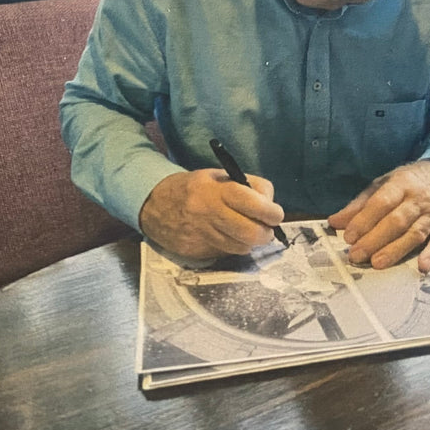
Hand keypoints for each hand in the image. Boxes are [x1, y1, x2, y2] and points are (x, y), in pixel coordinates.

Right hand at [138, 169, 284, 263]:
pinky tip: (226, 236)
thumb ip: (248, 187)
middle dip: (266, 233)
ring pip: (242, 247)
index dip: (272, 212)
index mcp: (216, 190)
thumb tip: (271, 207)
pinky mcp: (197, 250)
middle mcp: (209, 212)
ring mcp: (202, 234)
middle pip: (252, 233)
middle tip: (266, 229)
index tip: (275, 215)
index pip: (255, 204)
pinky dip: (233, 246)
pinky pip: (226, 252)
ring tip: (244, 231)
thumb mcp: (219, 177)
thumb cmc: (195, 188)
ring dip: (249, 241)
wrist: (154, 204)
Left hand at [328, 159, 429, 271]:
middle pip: (397, 221)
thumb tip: (334, 222)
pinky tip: (423, 267)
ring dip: (396, 250)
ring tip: (377, 263)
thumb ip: (359, 205)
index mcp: (401, 185)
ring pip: (415, 233)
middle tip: (356, 255)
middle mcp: (419, 200)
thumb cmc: (409, 182)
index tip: (349, 237)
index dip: (364, 220)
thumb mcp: (382, 184)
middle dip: (374, 239)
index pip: (381, 203)